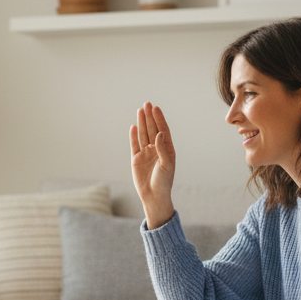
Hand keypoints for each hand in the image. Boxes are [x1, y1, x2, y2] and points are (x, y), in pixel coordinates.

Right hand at [131, 102, 175, 228]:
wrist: (154, 196)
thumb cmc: (164, 181)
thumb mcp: (167, 164)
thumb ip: (162, 148)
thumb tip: (159, 133)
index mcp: (167, 149)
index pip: (163, 130)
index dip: (159, 119)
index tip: (156, 108)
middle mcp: (156, 149)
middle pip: (152, 129)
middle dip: (150, 117)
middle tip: (147, 104)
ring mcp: (146, 153)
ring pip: (143, 135)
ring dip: (142, 122)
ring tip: (140, 110)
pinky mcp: (136, 159)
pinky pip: (134, 145)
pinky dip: (134, 136)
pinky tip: (134, 126)